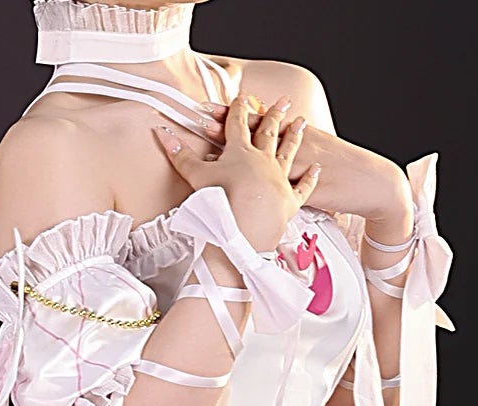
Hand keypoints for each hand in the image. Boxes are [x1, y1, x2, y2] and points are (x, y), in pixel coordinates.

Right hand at [155, 95, 320, 253]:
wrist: (238, 236)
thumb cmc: (216, 206)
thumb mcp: (195, 177)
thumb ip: (180, 154)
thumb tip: (161, 132)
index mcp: (240, 152)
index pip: (238, 123)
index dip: (238, 109)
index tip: (241, 97)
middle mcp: (263, 160)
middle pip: (269, 131)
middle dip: (274, 114)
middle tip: (283, 100)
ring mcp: (279, 179)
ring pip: (289, 151)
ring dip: (295, 135)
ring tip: (300, 121)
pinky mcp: (289, 201)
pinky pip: (303, 187)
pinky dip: (310, 178)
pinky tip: (316, 169)